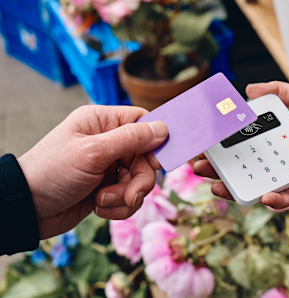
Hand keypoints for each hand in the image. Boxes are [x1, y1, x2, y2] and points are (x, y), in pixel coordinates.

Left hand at [18, 105, 167, 238]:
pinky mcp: (107, 188)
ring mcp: (108, 166)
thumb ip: (130, 139)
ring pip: (139, 179)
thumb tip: (164, 128)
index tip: (155, 161)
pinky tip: (100, 208)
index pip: (142, 122)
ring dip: (127, 195)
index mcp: (102, 122)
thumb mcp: (93, 152)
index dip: (155, 141)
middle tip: (130, 194)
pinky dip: (119, 206)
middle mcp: (108, 141)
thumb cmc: (52, 172)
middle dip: (140, 179)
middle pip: (146, 156)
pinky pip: (129, 196)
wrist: (27, 209)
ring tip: (104, 201)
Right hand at [193, 82, 288, 208]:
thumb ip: (278, 91)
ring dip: (239, 190)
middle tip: (199, 167)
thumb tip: (247, 90)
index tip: (199, 146)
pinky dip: (279, 200)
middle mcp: (279, 161)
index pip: (240, 147)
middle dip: (219, 171)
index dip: (220, 148)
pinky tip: (264, 197)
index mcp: (273, 142)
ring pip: (261, 188)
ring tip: (218, 187)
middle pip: (244, 170)